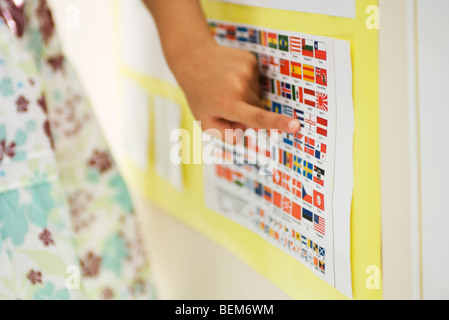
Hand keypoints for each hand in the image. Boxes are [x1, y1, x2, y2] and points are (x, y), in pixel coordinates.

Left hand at [170, 41, 301, 143]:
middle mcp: (240, 86)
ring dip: (247, 97)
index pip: (257, 117)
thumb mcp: (205, 122)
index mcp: (229, 104)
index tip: (296, 126)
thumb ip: (226, 135)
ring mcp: (247, 71)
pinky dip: (248, 83)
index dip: (278, 123)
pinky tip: (232, 77)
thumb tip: (248, 130)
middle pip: (258, 109)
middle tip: (226, 103)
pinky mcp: (251, 60)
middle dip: (247, 111)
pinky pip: (258, 81)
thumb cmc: (200, 95)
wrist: (193, 58)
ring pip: (258, 95)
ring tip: (227, 88)